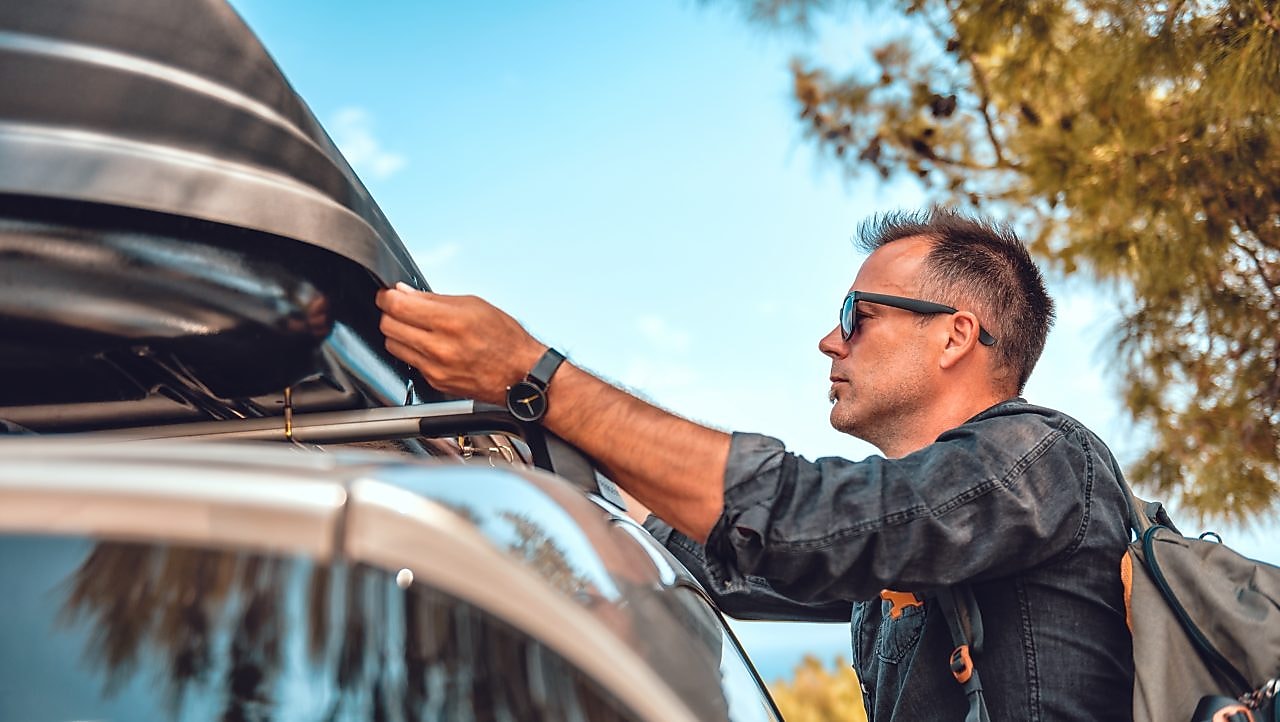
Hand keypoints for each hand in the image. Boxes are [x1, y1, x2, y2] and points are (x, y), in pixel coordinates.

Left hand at [376, 283, 544, 403]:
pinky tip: (429, 344)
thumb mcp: (474, 305)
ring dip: (398, 333)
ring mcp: (435, 368)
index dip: (386, 296)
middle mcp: (439, 348)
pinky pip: (410, 362)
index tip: (387, 294)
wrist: (522, 375)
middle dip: (390, 313)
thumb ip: (434, 299)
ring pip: (393, 346)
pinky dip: (414, 351)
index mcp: (449, 322)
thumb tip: (405, 293)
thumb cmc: (506, 340)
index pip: (397, 306)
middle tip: (400, 308)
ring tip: (414, 327)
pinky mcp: (435, 383)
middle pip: (388, 326)